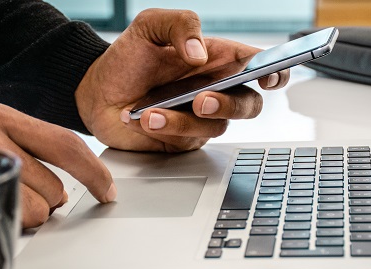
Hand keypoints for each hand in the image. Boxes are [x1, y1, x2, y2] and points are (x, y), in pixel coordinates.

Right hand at [0, 101, 115, 227]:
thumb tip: (67, 186)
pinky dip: (7, 223)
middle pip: (55, 184)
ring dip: (25, 215)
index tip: (107, 189)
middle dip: (47, 202)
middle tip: (18, 196)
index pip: (66, 143)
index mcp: (0, 115)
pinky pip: (12, 217)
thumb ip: (23, 148)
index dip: (94, 171)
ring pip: (37, 206)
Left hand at [76, 8, 288, 151]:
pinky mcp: (183, 140)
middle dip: (230, 105)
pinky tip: (142, 118)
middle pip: (250, 104)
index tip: (268, 77)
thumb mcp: (149, 26)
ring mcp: (201, 118)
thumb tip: (200, 52)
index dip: (275, 72)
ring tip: (151, 111)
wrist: (95, 91)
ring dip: (184, 120)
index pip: (259, 65)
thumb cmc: (127, 57)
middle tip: (201, 100)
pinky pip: (188, 140)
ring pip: (217, 126)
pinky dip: (166, 129)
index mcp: (218, 59)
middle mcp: (216, 90)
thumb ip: (181, 24)